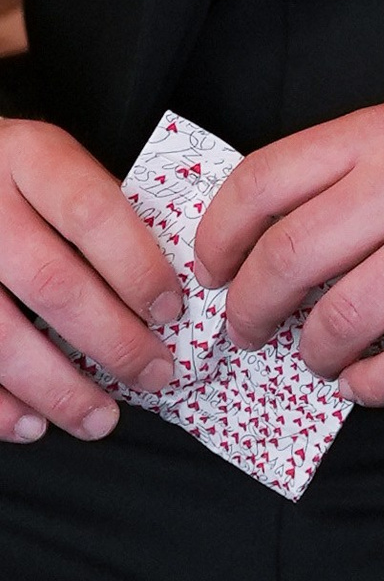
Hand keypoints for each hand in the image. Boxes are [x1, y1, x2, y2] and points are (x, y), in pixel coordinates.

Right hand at [0, 117, 181, 441]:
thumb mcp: (52, 164)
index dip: (136, 267)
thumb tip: (161, 293)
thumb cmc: (10, 177)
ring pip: (1, 334)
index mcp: (27, 156)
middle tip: (154, 373)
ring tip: (100, 418)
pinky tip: (31, 424)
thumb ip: (96, 212)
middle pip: (52, 283)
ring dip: (57, 388)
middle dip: (112, 340)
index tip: (170, 311)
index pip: (90, 213)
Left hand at [195, 95, 383, 408]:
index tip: (212, 266)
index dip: (219, 234)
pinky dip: (371, 384)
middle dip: (250, 306)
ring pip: (341, 317)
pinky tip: (367, 379)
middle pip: (288, 256)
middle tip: (248, 325)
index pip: (265, 180)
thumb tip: (271, 237)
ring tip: (316, 355)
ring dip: (311, 350)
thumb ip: (355, 169)